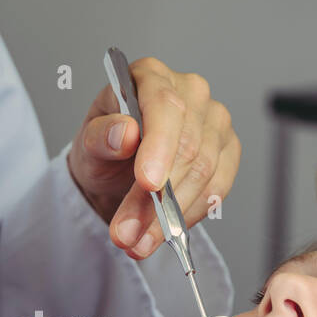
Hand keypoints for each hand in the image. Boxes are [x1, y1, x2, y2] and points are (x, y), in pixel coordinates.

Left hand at [66, 56, 240, 259]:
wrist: (117, 171)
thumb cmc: (105, 148)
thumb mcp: (88, 144)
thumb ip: (101, 137)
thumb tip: (124, 133)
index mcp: (151, 76)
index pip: (165, 106)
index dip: (159, 146)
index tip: (147, 183)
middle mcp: (190, 92)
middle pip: (186, 146)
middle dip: (156, 198)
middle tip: (128, 232)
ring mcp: (214, 121)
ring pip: (204, 172)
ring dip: (170, 216)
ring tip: (139, 240)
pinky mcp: (228, 150)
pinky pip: (218, 188)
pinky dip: (190, 216)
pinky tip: (167, 230)